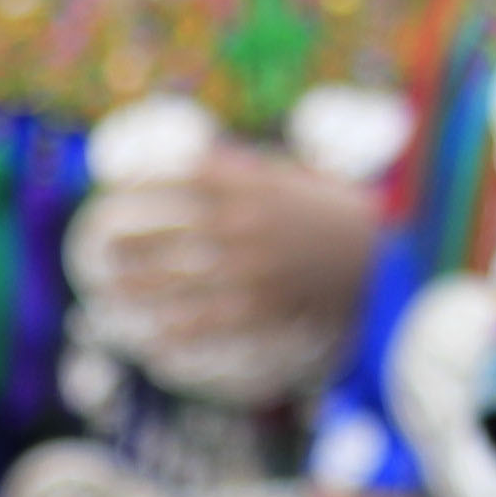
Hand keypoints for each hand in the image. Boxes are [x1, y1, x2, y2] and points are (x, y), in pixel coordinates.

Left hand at [73, 139, 383, 395]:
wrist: (391, 267)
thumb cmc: (348, 221)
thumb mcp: (306, 180)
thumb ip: (255, 169)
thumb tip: (203, 157)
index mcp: (258, 187)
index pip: (186, 177)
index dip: (145, 181)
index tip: (118, 187)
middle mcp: (246, 224)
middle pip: (169, 229)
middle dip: (129, 237)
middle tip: (105, 244)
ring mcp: (251, 267)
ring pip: (176, 279)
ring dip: (137, 286)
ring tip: (111, 289)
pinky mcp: (262, 306)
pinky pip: (207, 323)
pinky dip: (175, 333)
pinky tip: (153, 339)